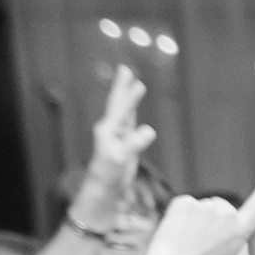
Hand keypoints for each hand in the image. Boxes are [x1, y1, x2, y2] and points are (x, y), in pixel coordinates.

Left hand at [86, 65, 155, 187]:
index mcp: (108, 129)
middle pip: (118, 103)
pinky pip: (129, 121)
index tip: (138, 84)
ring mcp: (117, 134)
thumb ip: (135, 143)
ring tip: (134, 83)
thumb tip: (149, 130)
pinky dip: (131, 111)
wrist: (105, 185)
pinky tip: (133, 107)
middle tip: (125, 69)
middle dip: (122, 87)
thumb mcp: (122, 158)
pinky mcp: (124, 141)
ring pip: (123, 110)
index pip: (121, 109)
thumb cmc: (110, 172)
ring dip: (128, 97)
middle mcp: (111, 128)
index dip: (130, 97)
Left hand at [136, 160, 254, 254]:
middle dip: (214, 220)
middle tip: (201, 243)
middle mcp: (227, 215)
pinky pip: (186, 205)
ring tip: (187, 240)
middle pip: (222, 208)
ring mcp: (205, 207)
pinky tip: (176, 232)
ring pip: (203, 208)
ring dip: (197, 220)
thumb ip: (242, 250)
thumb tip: (239, 238)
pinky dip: (181, 217)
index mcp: (241, 230)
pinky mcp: (185, 202)